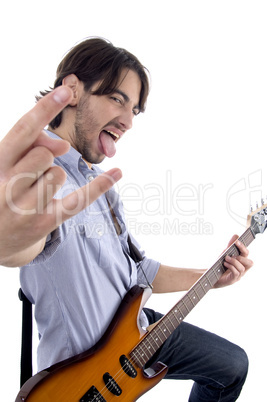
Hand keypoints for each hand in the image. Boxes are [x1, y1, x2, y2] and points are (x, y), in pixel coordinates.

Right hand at [0, 87, 121, 265]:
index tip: (65, 91)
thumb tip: (61, 144)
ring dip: (54, 178)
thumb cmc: (4, 191)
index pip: (22, 131)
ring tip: (36, 192)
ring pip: (58, 174)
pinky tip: (117, 172)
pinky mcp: (45, 223)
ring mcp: (25, 208)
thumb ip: (32, 146)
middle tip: (36, 171)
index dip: (44, 109)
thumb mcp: (8, 166)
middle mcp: (7, 186)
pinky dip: (99, 186)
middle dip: (47, 157)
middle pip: (44, 154)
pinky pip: (78, 200)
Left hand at [214, 235, 252, 287]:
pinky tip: (225, 263)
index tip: (236, 242)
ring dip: (234, 261)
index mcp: (241, 262)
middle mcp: (242, 269)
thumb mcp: (225, 253)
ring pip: (242, 268)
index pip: (247, 254)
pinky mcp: (233, 280)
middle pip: (250, 262)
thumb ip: (231, 245)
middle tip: (232, 254)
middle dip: (241, 257)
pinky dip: (231, 266)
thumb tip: (236, 235)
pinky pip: (236, 273)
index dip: (243, 247)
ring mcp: (239, 275)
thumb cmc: (220, 265)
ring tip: (226, 258)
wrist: (211, 275)